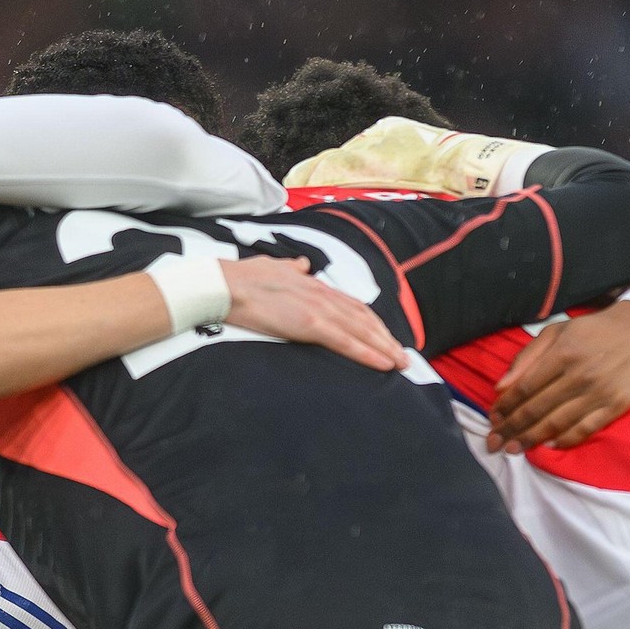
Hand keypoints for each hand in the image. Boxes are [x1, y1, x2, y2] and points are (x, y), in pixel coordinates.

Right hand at [220, 253, 402, 369]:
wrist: (226, 285)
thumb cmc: (242, 278)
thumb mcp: (274, 266)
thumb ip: (292, 267)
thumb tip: (304, 264)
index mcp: (314, 286)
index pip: (352, 305)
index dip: (372, 322)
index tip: (386, 336)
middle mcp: (322, 295)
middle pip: (364, 318)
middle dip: (386, 338)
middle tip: (404, 356)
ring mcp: (318, 309)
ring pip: (362, 330)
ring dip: (385, 347)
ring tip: (401, 363)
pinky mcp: (310, 323)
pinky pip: (346, 341)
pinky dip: (368, 353)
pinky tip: (384, 364)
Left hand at [488, 300, 629, 452]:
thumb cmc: (595, 330)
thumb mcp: (558, 331)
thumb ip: (527, 357)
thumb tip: (500, 386)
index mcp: (563, 353)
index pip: (524, 387)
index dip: (505, 406)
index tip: (492, 419)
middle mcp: (579, 375)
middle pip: (537, 409)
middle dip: (511, 428)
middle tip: (494, 442)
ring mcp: (599, 392)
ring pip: (557, 423)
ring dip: (531, 438)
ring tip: (513, 448)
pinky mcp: (616, 405)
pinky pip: (586, 429)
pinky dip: (565, 440)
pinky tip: (548, 445)